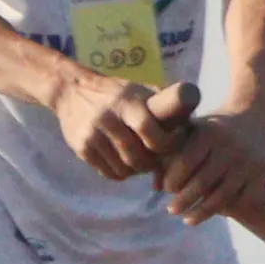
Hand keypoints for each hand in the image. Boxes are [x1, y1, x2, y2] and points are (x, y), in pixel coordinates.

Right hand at [48, 71, 184, 178]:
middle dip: (152, 163)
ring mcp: (91, 135)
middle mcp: (107, 119)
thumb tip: (193, 121)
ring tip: (144, 164)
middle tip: (158, 161)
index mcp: (126, 103)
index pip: (148, 128)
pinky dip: (121, 173)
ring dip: (138, 171)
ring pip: (123, 168)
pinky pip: (107, 172)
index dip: (164, 143)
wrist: (71, 91)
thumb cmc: (116, 92)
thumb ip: (163, 104)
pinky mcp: (80, 148)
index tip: (170, 146)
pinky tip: (126, 166)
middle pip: (137, 155)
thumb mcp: (138, 90)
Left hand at [154, 94, 264, 222]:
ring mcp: (250, 161)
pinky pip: (245, 198)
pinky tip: (216, 212)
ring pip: (223, 196)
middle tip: (171, 210)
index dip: (173, 180)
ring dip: (203, 212)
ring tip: (188, 220)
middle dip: (184, 200)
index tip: (166, 190)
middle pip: (202, 183)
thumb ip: (171, 154)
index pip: (186, 163)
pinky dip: (230, 207)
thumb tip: (155, 187)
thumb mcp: (192, 130)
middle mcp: (231, 147)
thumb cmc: (213, 128)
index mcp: (210, 134)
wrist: (255, 114)